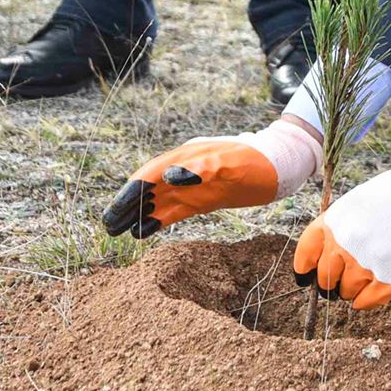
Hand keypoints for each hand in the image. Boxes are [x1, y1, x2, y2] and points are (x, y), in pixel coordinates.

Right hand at [101, 116, 321, 237]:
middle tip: (108, 227)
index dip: (131, 193)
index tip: (114, 212)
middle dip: (127, 206)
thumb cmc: (258, 160)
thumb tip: (170, 175)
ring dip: (138, 215)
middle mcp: (185, 170)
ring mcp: (193, 185)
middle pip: (149, 188)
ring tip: (119, 233)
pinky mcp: (204, 198)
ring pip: (158, 201)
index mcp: (187, 157)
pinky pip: (175, 210)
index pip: (151, 175)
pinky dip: (158, 221)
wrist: (283, 164)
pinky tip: (144, 232)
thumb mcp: (233, 163)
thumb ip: (203, 168)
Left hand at [293, 148, 390, 309]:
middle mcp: (345, 243)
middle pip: (326, 277)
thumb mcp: (361, 202)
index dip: (305, 267)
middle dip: (331, 281)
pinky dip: (364, 302)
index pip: (307, 252)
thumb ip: (343, 227)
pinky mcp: (389, 278)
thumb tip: (332, 255)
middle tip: (339, 281)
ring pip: (346, 291)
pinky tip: (365, 299)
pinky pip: (367, 301)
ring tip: (366, 278)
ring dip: (352, 289)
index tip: (307, 275)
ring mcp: (366, 263)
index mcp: (335, 220)